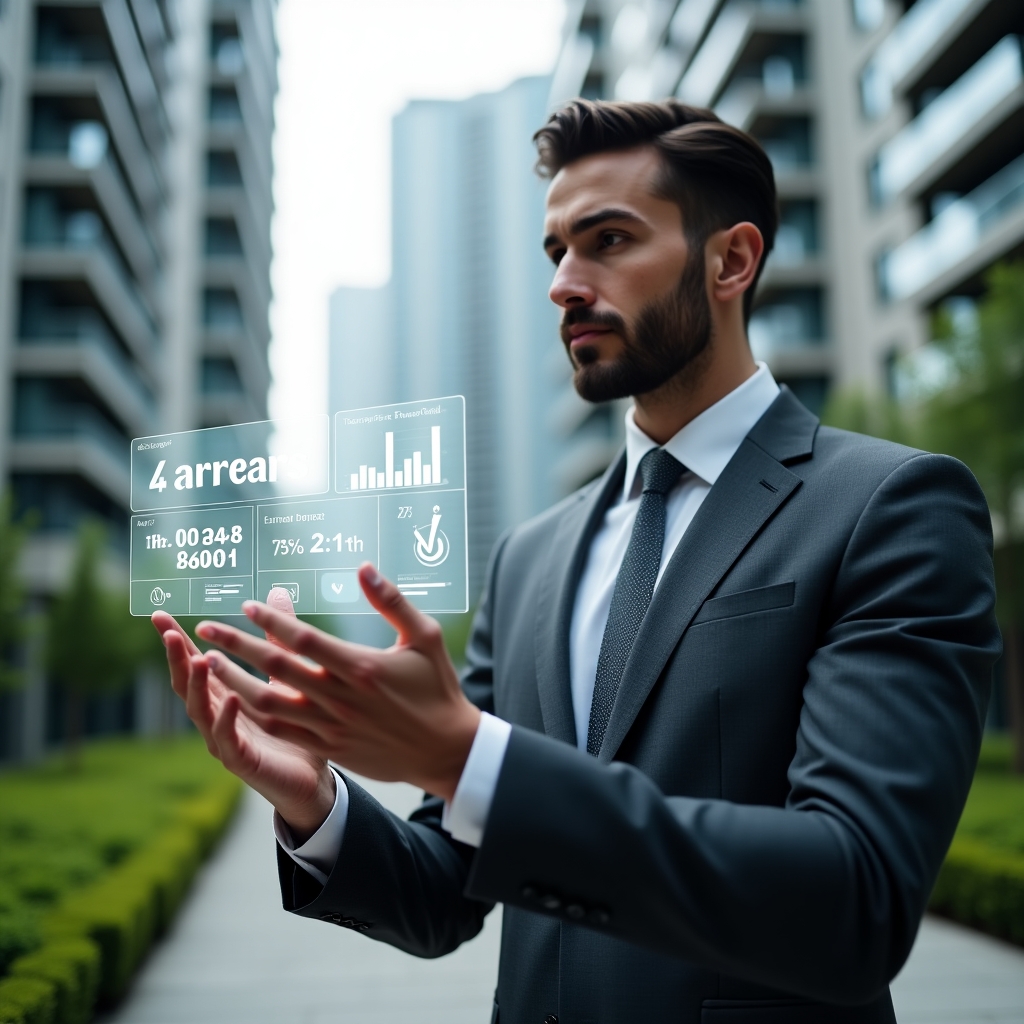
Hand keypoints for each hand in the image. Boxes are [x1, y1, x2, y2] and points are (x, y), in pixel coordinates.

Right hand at [151, 590, 335, 841]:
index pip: (194, 665)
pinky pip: (228, 740)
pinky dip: (227, 719)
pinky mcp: (242, 762)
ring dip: (198, 684)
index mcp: (223, 696)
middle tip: (168, 631)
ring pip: (201, 711)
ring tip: (200, 658)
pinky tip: (232, 698)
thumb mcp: (286, 675)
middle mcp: (217, 717)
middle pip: (188, 685)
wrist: (312, 780)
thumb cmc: (295, 727)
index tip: (160, 617)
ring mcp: (225, 741)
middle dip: (176, 658)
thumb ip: (278, 637)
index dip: (177, 642)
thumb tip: (276, 591)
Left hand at [191, 563, 480, 801]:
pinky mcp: (330, 748)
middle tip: (205, 628)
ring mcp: (332, 726)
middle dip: (237, 645)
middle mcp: (341, 697)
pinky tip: (234, 701)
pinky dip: (254, 716)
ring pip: (270, 704)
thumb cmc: (438, 688)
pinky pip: (282, 732)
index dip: (272, 621)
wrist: (445, 749)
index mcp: (362, 666)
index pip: (305, 639)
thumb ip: (392, 601)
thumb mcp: (425, 637)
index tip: (246, 605)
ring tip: (207, 663)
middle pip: (277, 667)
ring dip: (235, 682)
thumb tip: (364, 566)